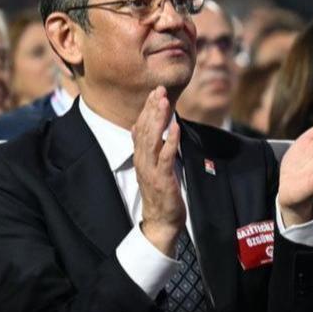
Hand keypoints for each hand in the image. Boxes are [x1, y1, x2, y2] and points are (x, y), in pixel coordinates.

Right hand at [132, 88, 185, 256]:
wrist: (161, 221)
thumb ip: (146, 147)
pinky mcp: (162, 179)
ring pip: (152, 140)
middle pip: (145, 130)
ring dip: (158, 120)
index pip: (141, 128)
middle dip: (152, 109)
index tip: (155, 92)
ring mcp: (151, 170)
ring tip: (164, 102)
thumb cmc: (159, 193)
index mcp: (140, 157)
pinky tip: (175, 127)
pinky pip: (165, 157)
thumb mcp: (151, 166)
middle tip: (159, 90)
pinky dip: (170, 141)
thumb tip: (137, 127)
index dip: (147, 109)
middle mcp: (142, 161)